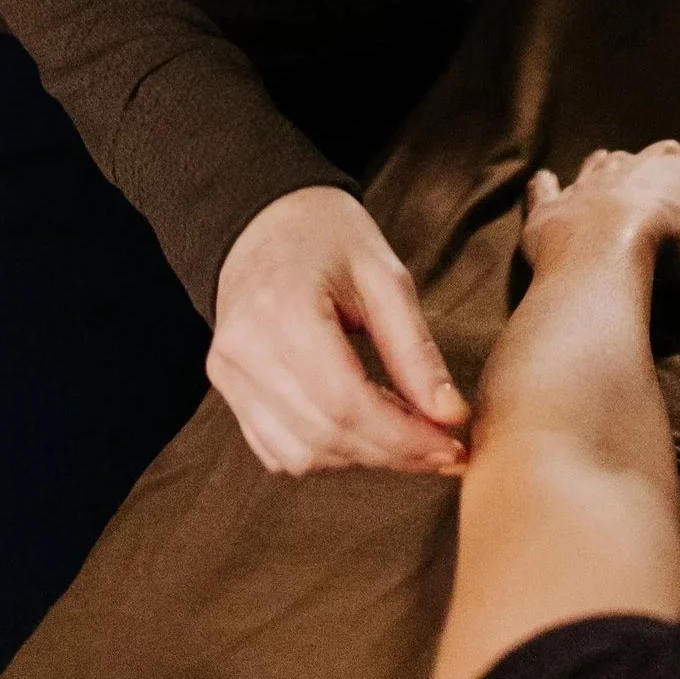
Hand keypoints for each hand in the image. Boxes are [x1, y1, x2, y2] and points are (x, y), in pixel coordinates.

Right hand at [210, 186, 470, 476]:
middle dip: (392, 453)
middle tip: (443, 450)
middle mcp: (244, 349)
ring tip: (404, 436)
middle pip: (325, 435)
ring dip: (360, 458)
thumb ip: (415, 351)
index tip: (453, 449)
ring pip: (300, 455)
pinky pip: (276, 451)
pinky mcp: (226, 389)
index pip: (345, 402)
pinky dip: (324, 454)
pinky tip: (360, 432)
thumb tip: (452, 418)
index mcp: (283, 309)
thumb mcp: (384, 278)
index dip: (404, 438)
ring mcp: (228, 373)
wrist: (261, 220)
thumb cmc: (328, 237)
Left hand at [521, 142, 679, 284]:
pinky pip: (546, 191)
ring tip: (603, 165)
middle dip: (644, 170)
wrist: (607, 253)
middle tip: (650, 183)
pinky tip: (542, 178)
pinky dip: (545, 186)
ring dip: (599, 170)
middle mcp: (625, 165)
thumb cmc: (675, 244)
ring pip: (594, 168)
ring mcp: (584, 185)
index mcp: (670, 164)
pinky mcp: (551, 209)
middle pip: (637, 162)